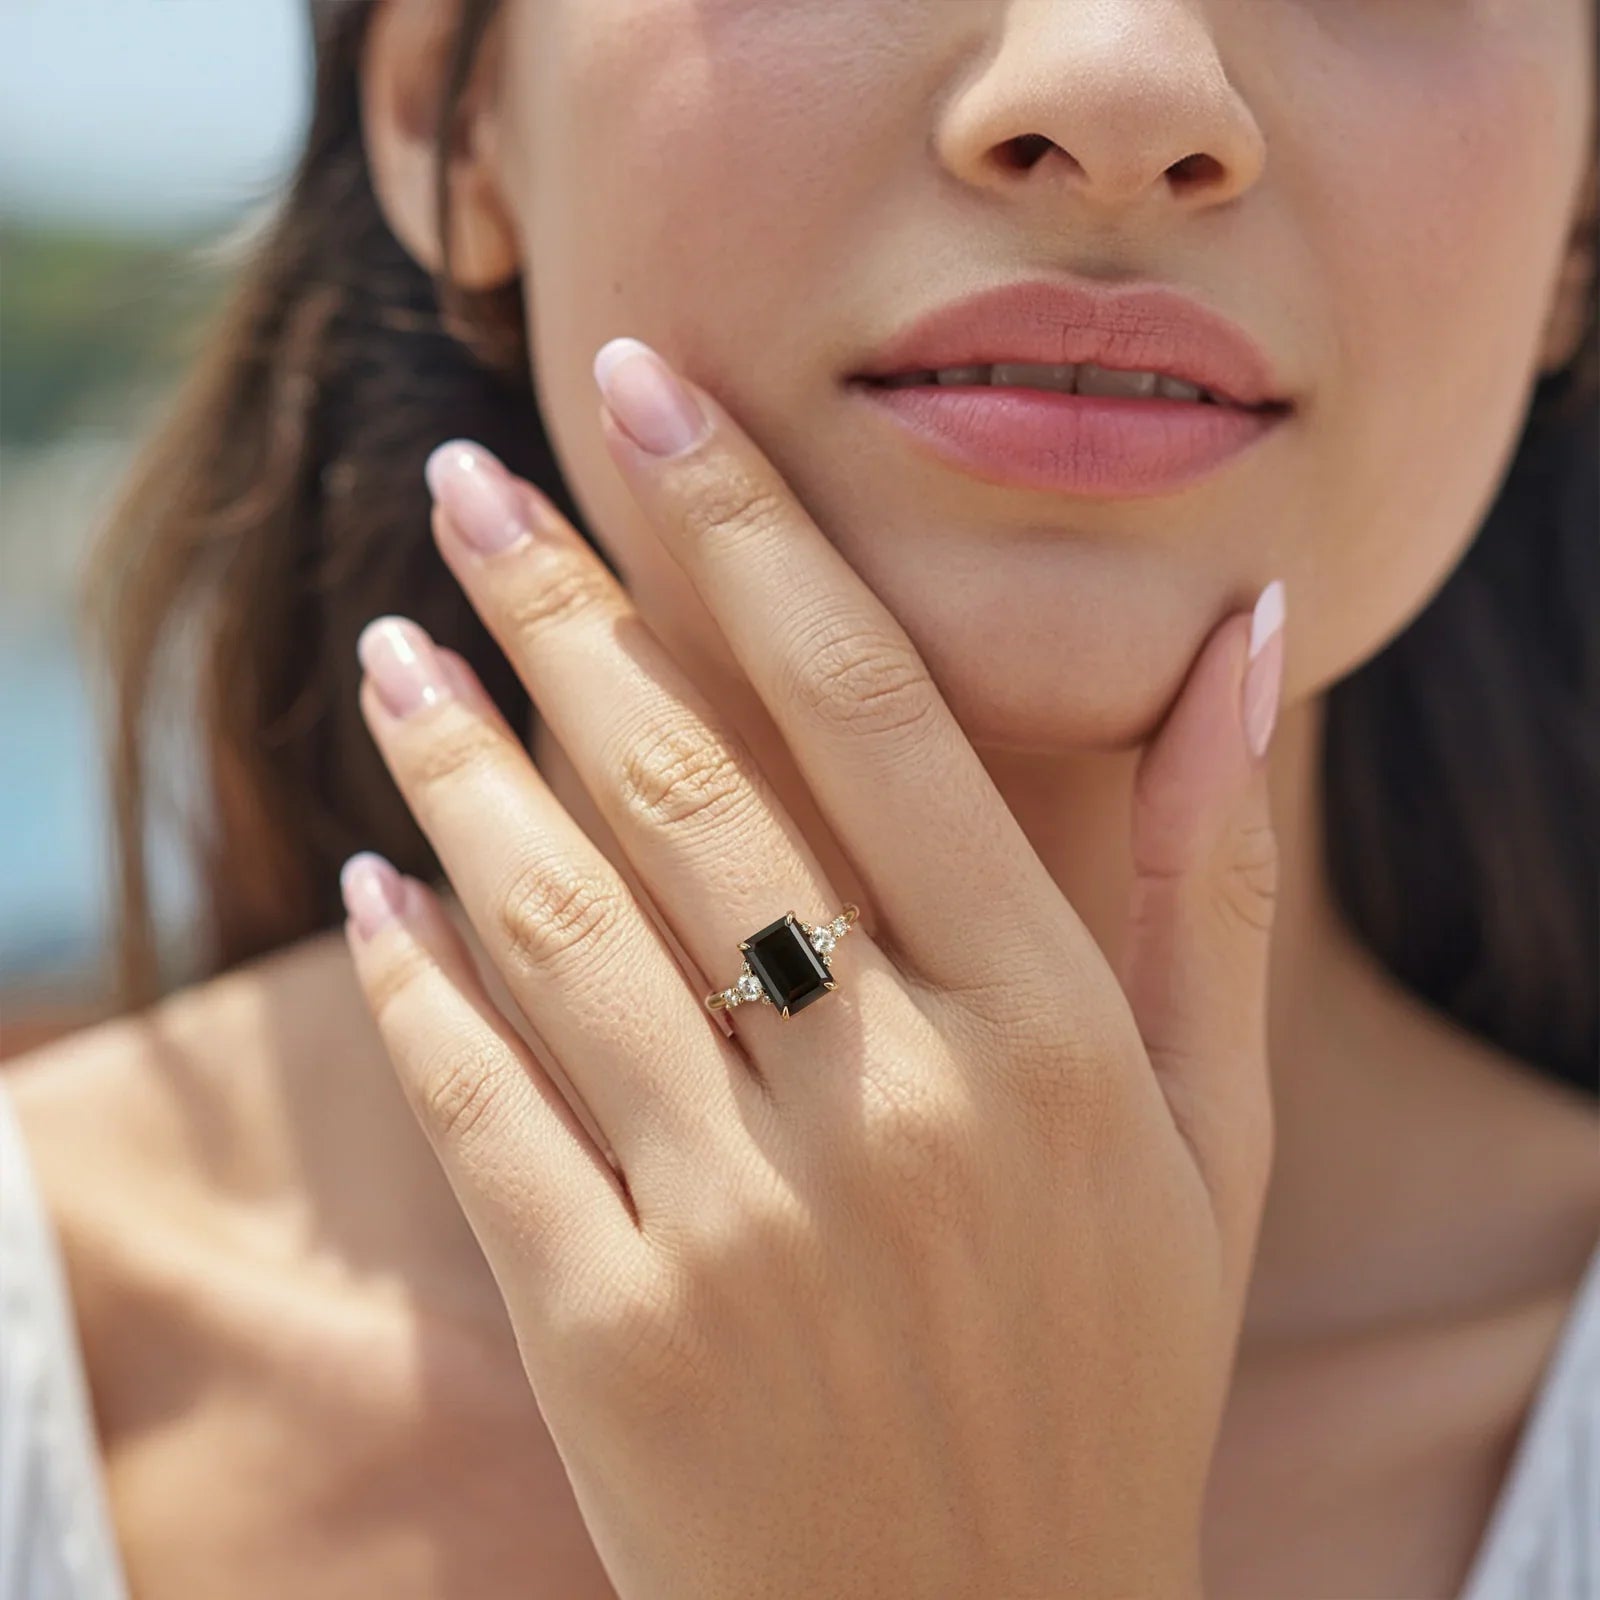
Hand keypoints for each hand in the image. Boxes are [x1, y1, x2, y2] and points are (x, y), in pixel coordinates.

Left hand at [339, 335, 1286, 1599]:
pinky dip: (418, 983)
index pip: (880, 716)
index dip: (756, 537)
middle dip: (565, 604)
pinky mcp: (615, 1333)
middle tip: (469, 477)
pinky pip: (482, 1110)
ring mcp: (745, 1226)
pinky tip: (378, 881)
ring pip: (562, 928)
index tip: (658, 398)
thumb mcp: (1211, 1139)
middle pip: (693, 788)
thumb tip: (1250, 639)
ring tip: (396, 642)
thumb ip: (1208, 884)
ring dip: (461, 764)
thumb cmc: (1106, 1374)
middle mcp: (900, 1105)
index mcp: (1050, 1037)